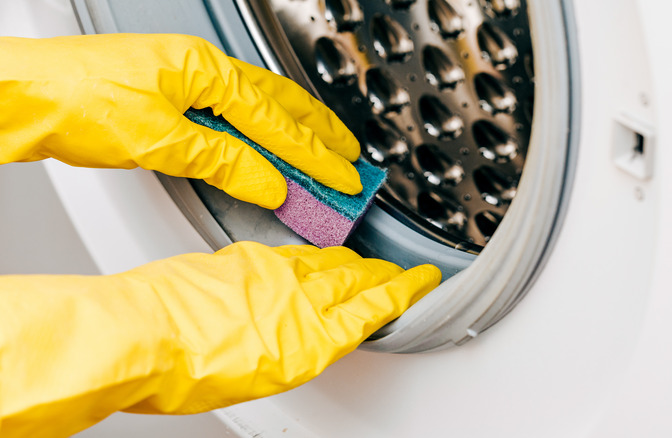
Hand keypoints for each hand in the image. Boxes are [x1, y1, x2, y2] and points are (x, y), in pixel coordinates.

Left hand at [0, 33, 361, 207]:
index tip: (342, 175)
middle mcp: (200, 67)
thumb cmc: (76, 100)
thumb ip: (222, 161)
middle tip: (350, 156)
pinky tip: (267, 146)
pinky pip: (232, 113)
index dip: (314, 153)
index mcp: (204, 69)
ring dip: (293, 131)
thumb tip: (269, 181)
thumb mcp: (159, 140)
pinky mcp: (171, 95)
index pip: (275, 119)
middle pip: (278, 102)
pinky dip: (259, 133)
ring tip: (322, 149)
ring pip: (257, 104)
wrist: (23, 94)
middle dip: (318, 132)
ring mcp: (186, 78)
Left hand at [0, 242, 440, 435]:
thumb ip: (293, 352)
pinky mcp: (247, 255)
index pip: (375, 307)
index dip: (406, 290)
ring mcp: (274, 272)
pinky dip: (313, 256)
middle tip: (400, 271)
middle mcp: (299, 300)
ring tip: (364, 262)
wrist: (139, 333)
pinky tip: (313, 257)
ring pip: (328, 261)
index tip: (424, 279)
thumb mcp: (258, 380)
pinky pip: (294, 252)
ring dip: (352, 262)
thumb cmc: (187, 371)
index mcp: (311, 339)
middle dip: (384, 274)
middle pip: (357, 278)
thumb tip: (303, 340)